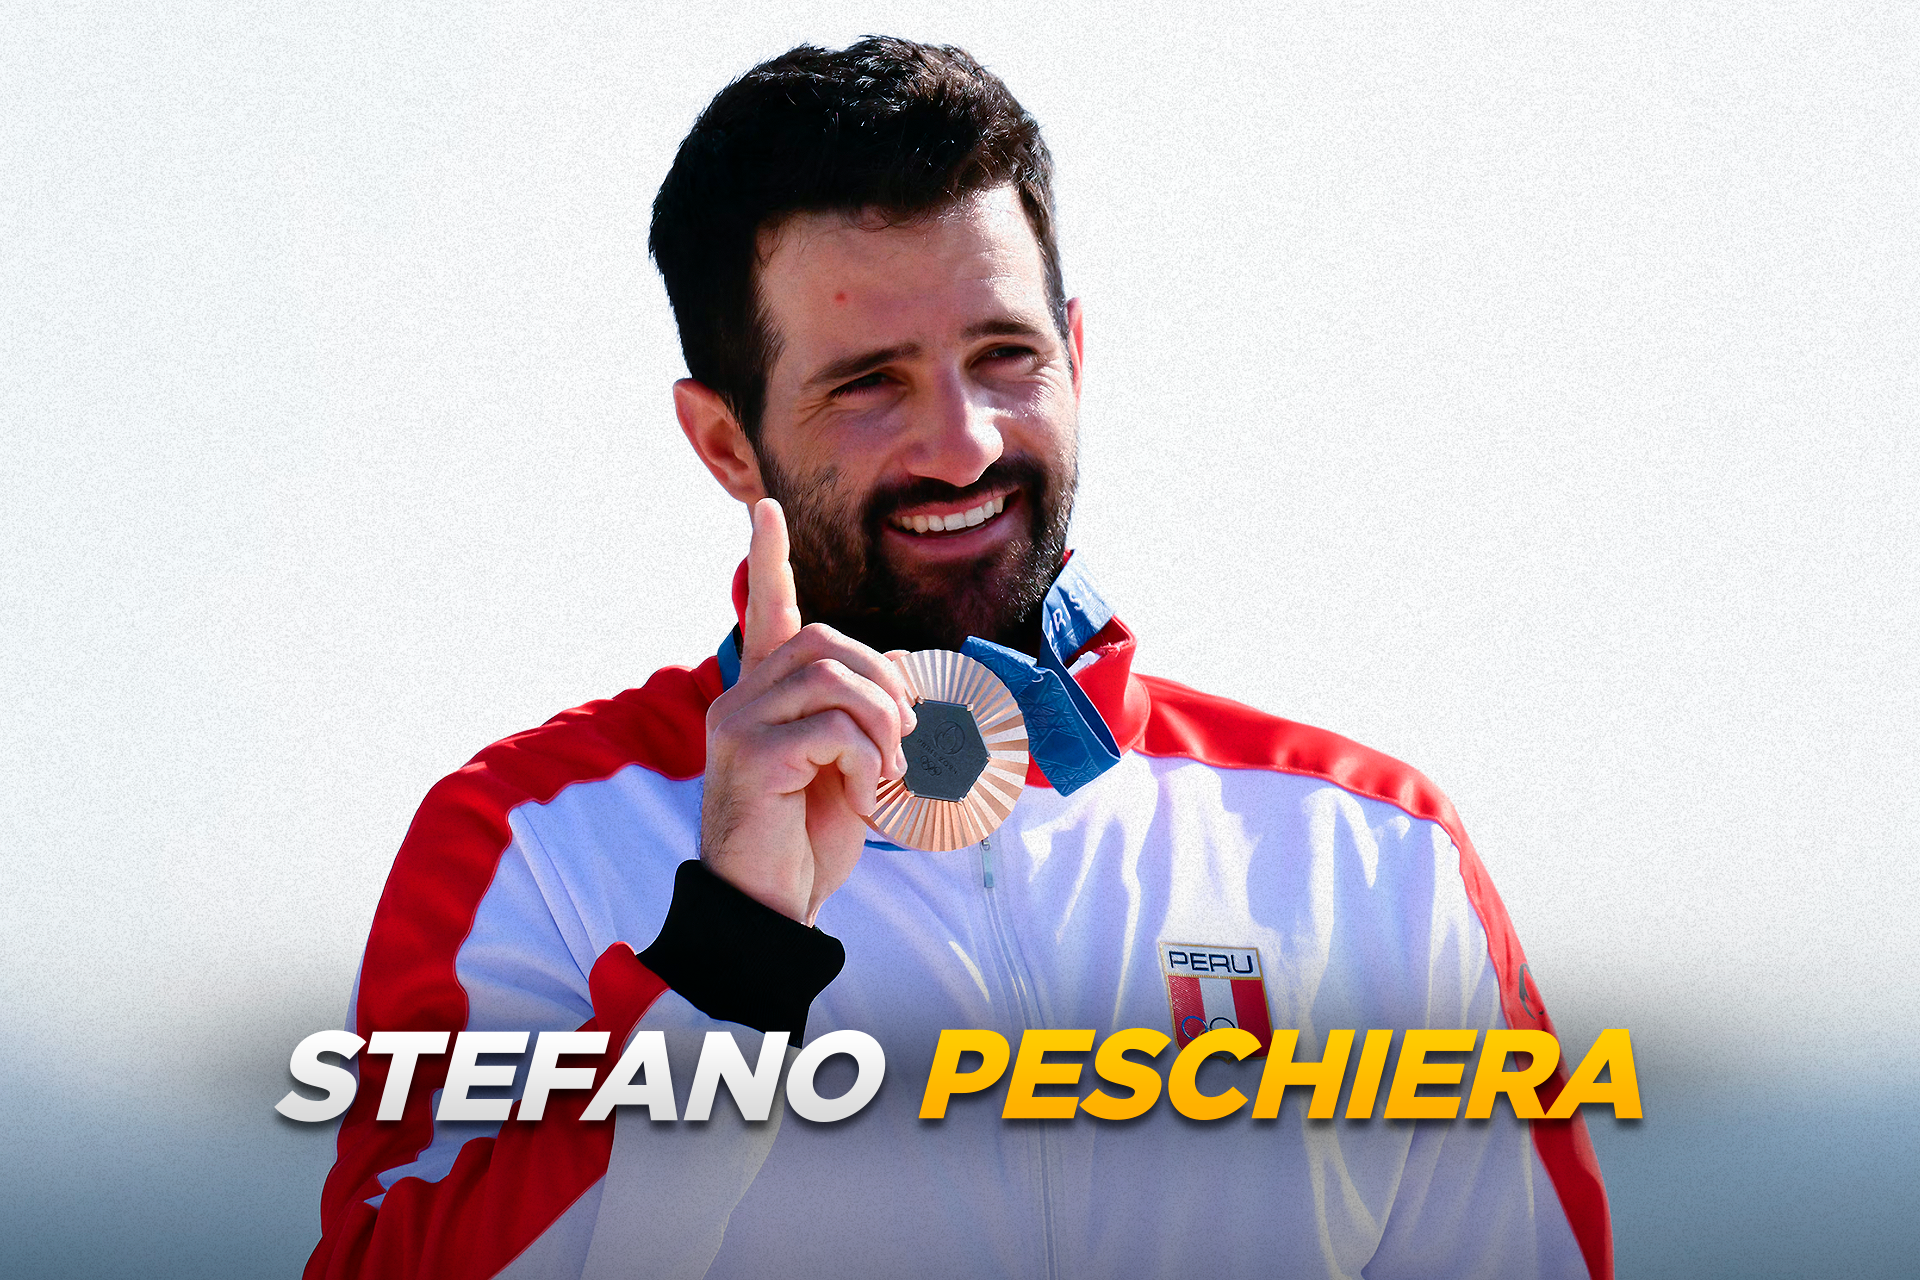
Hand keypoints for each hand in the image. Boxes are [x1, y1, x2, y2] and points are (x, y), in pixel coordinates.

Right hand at [699, 498, 917, 924]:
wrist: (771, 905)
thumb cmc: (807, 836)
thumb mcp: (846, 764)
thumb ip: (859, 717)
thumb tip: (900, 682)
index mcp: (762, 695)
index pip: (764, 611)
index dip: (768, 559)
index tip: (767, 509)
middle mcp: (741, 698)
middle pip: (824, 642)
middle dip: (883, 682)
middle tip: (906, 737)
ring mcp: (739, 724)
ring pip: (834, 678)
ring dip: (883, 723)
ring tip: (888, 772)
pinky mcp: (752, 756)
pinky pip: (833, 728)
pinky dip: (868, 759)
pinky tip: (864, 794)